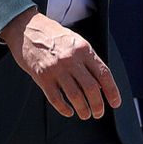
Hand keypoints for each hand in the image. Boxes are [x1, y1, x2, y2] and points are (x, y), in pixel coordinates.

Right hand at [0, 8, 120, 118]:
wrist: (26, 28)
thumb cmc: (54, 37)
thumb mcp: (76, 42)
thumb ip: (88, 61)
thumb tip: (100, 86)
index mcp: (84, 49)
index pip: (103, 73)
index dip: (112, 91)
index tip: (115, 103)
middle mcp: (71, 59)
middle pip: (91, 88)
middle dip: (97, 105)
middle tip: (98, 113)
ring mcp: (56, 68)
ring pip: (75, 96)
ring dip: (83, 109)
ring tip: (85, 115)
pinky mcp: (42, 76)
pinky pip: (56, 99)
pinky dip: (64, 109)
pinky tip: (69, 112)